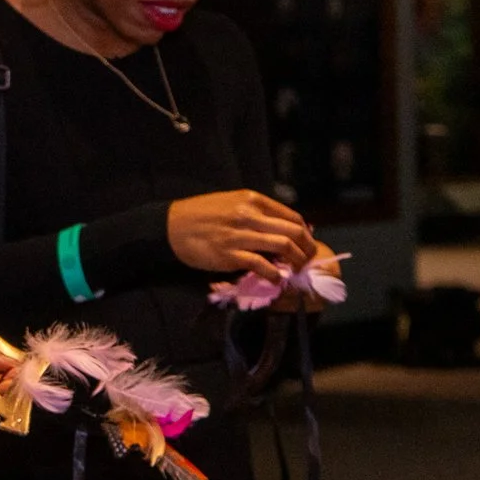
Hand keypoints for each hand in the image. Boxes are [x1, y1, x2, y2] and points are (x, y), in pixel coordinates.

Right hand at [168, 190, 314, 282]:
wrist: (172, 226)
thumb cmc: (201, 214)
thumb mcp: (231, 203)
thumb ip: (256, 213)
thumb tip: (282, 228)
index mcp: (252, 200)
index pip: (292, 216)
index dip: (305, 233)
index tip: (306, 244)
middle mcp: (249, 215)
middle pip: (293, 231)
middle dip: (307, 249)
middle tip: (307, 261)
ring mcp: (240, 235)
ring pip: (283, 246)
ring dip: (295, 262)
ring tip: (295, 270)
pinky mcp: (229, 255)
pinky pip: (261, 265)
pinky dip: (274, 274)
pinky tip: (276, 279)